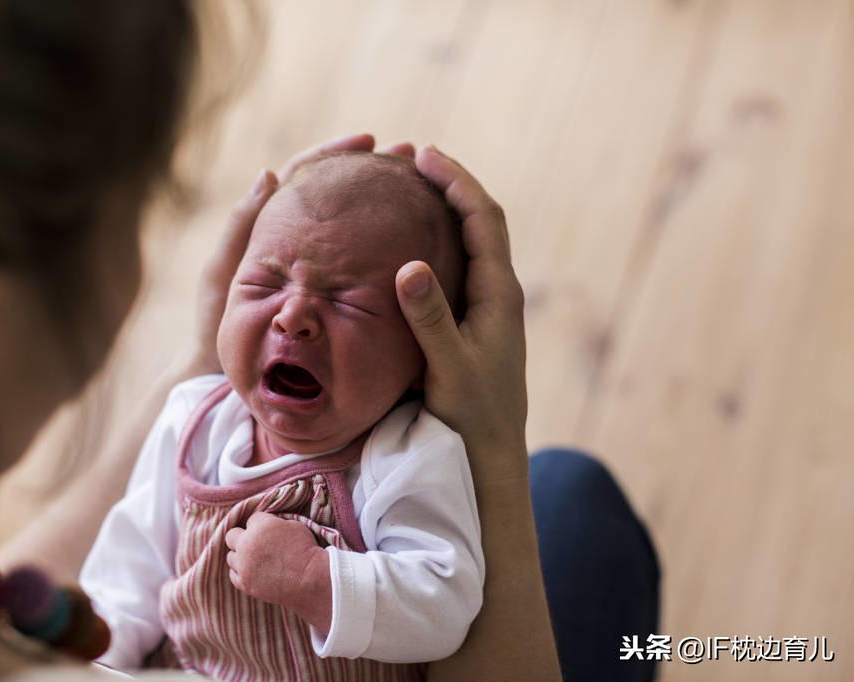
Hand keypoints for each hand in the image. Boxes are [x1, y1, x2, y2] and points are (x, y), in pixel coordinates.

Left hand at [188, 134, 414, 374]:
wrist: (224, 373)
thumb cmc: (217, 324)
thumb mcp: (224, 272)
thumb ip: (241, 227)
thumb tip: (270, 173)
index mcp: (273, 226)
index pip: (307, 175)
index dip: (336, 154)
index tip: (368, 141)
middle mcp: (301, 242)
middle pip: (341, 195)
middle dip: (375, 172)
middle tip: (410, 156)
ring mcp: (320, 269)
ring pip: (356, 228)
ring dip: (387, 205)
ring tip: (423, 189)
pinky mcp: (334, 295)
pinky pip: (364, 266)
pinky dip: (386, 248)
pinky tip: (416, 242)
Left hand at [224, 511, 331, 632]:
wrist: (310, 579)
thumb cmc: (306, 550)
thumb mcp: (293, 525)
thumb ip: (273, 523)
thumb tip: (266, 525)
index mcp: (259, 526)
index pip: (252, 519)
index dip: (262, 524)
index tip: (272, 532)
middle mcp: (246, 544)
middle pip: (232, 536)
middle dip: (242, 537)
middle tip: (256, 543)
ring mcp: (243, 566)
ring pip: (231, 557)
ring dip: (240, 556)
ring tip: (256, 559)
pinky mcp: (245, 583)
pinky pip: (234, 575)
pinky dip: (241, 572)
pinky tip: (253, 571)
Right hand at [395, 146, 527, 469]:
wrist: (490, 452)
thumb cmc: (471, 413)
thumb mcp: (448, 367)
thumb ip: (430, 318)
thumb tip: (410, 266)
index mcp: (499, 293)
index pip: (483, 218)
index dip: (456, 181)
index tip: (423, 154)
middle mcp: (499, 292)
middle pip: (480, 220)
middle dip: (450, 184)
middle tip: (412, 158)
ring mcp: (488, 306)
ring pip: (470, 241)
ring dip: (445, 209)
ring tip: (410, 187)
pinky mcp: (474, 321)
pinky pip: (459, 265)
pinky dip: (438, 240)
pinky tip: (410, 243)